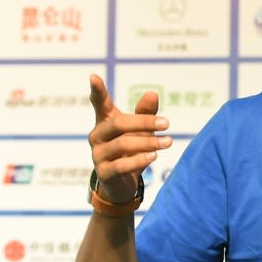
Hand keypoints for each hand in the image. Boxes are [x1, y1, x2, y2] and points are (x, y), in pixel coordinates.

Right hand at [87, 74, 171, 203]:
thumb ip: (145, 113)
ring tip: (168, 142)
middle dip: (144, 122)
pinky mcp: (104, 173)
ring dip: (148, 142)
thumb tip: (152, 93)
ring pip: (123, 144)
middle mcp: (98, 136)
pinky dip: (139, 160)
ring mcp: (98, 154)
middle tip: (167, 123)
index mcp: (105, 121)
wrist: (122, 184)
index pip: (99, 103)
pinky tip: (154, 156)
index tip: (93, 77)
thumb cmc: (131, 150)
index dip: (97, 91)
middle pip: (118, 124)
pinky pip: (122, 165)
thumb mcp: (140, 131)